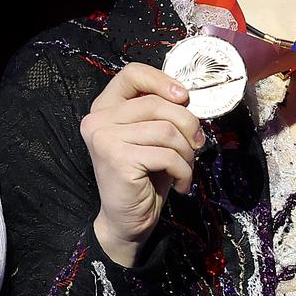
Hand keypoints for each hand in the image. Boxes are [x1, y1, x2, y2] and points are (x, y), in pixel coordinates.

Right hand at [80, 62, 204, 266]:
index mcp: (106, 107)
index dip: (163, 81)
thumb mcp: (155, 138)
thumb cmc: (145, 178)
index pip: (132, 74)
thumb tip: (190, 98)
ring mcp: (104, 138)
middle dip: (188, 125)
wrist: (128, 220)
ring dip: (187, 153)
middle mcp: (98, 119)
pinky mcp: (116, 158)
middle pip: (158, 103)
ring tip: (185, 169)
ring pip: (167, 130)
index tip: (185, 98)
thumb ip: (164, 114)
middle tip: (196, 146)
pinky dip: (183, 171)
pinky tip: (181, 184)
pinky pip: (167, 155)